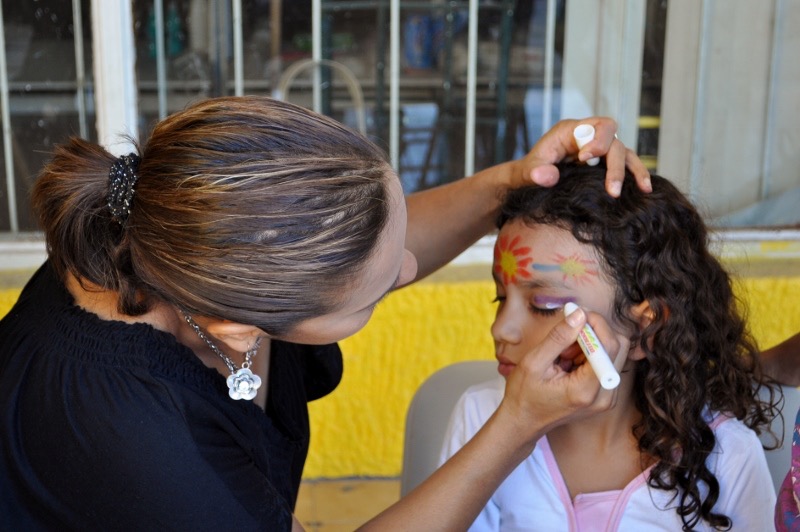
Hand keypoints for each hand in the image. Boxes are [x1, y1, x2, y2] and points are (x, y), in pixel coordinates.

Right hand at [498, 306, 629, 438]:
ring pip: (614, 353)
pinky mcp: (605, 396)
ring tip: (564, 354)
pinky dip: (590, 355)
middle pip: (619, 347)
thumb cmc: (523, 395)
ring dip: (592, 344)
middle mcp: (604, 396)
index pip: (609, 346)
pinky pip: (607, 364)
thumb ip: (558, 338)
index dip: (596, 323)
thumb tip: (579, 314)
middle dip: (595, 332)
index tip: (576, 313)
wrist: (523, 422)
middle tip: (568, 335)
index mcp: (586, 390)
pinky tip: (568, 362)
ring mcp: (607, 398)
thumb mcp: (533, 362)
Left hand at [517, 117, 651, 197]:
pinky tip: (644, 190)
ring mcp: (597, 149)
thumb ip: (533, 173)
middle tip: (611, 190)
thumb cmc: (527, 173)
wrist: (528, 179)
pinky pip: (623, 164)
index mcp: (570, 131)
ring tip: (643, 188)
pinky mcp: (602, 162)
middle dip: (615, 164)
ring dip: (633, 169)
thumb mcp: (525, 173)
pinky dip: (634, 175)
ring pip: (623, 152)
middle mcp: (587, 137)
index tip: (585, 160)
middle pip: (613, 141)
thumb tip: (546, 177)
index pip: (596, 126)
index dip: (597, 142)